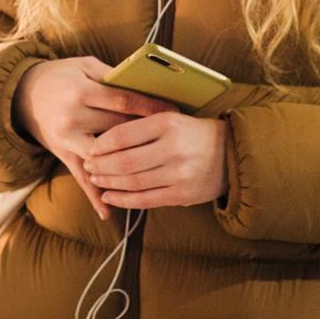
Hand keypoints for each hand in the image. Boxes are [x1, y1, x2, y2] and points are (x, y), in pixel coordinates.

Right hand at [15, 57, 174, 219]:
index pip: (123, 102)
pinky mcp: (63, 154)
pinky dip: (93, 196)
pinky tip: (107, 212)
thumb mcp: (85, 66)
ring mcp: (68, 139)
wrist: (23, 93)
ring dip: (127, 165)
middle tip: (170, 139)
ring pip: (103, 158)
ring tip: (152, 171)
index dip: (150, 108)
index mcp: (82, 92)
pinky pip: (80, 177)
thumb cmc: (61, 75)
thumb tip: (144, 86)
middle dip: (145, 134)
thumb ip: (112, 77)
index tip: (173, 112)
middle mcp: (74, 118)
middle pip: (117, 131)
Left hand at [86, 112, 228, 209]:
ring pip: (132, 182)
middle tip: (89, 165)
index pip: (122, 135)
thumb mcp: (171, 118)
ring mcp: (178, 173)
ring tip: (96, 180)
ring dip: (108, 183)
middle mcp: (172, 148)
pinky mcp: (181, 195)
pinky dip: (123, 200)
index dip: (101, 144)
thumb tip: (103, 139)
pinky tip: (110, 197)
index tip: (91, 148)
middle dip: (100, 166)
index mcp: (167, 123)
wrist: (231, 154)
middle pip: (124, 161)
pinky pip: (145, 200)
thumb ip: (142, 126)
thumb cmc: (194, 134)